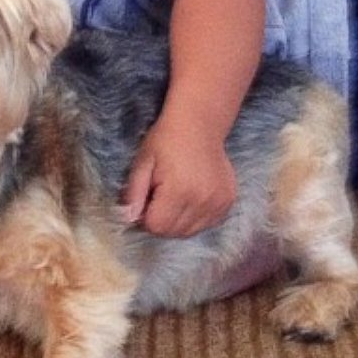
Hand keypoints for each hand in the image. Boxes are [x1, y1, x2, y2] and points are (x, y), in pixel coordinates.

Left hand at [121, 115, 236, 237]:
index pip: (156, 227)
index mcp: (179, 191)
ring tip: (174, 197)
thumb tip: (129, 219)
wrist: (199, 125)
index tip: (145, 201)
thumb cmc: (166, 141)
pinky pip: (206, 224)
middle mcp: (202, 201)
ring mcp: (218, 203)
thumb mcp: (142, 162)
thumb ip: (134, 193)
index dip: (145, 218)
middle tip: (158, 197)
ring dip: (177, 222)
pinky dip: (195, 218)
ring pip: (190, 232)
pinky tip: (190, 198)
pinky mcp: (228, 202)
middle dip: (160, 221)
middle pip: (173, 232)